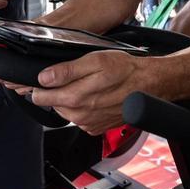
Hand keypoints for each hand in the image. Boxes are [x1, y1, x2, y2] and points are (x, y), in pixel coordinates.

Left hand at [29, 50, 153, 134]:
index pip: (41, 96)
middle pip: (52, 104)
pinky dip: (82, 108)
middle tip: (74, 77)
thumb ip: (67, 70)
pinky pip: (79, 118)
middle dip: (56, 91)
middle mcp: (80, 115)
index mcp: (76, 97)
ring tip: (87, 85)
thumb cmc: (126, 70)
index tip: (45, 78)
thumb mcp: (95, 60)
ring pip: (65, 112)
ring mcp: (88, 123)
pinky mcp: (96, 128)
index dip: (40, 85)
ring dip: (70, 100)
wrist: (149, 84)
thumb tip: (44, 77)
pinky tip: (95, 96)